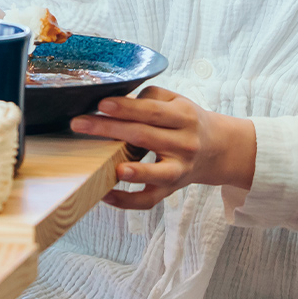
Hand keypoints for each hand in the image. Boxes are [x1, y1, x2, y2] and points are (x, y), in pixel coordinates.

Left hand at [70, 85, 256, 208]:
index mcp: (183, 116)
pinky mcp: (172, 189)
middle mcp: (184, 143)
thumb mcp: (175, 100)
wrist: (219, 149)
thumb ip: (149, 97)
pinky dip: (129, 201)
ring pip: (156, 173)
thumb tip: (115, 100)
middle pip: (144, 136)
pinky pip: (151, 199)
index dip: (126, 108)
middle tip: (78, 124)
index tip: (101, 104)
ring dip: (134, 172)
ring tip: (112, 168)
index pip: (151, 111)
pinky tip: (106, 195)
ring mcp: (180, 169)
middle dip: (109, 129)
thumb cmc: (186, 119)